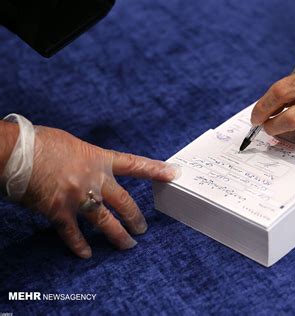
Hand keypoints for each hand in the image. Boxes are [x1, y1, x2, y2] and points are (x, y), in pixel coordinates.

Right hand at [22, 126, 179, 257]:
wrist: (15, 151)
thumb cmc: (39, 142)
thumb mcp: (72, 144)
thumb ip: (86, 159)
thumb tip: (88, 169)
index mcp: (98, 159)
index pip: (134, 165)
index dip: (156, 170)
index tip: (174, 173)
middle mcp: (94, 179)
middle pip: (124, 201)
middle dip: (136, 217)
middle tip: (143, 228)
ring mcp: (78, 196)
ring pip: (105, 221)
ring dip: (118, 236)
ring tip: (128, 246)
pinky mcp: (59, 211)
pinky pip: (73, 233)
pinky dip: (79, 245)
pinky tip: (86, 253)